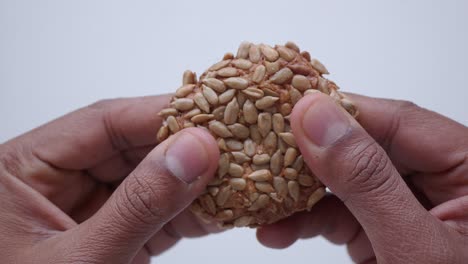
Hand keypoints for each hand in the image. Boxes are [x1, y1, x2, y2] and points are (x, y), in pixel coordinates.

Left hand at [0, 96, 219, 263]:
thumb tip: (196, 150)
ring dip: (195, 182)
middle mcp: (55, 181)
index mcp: (23, 169)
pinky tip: (222, 209)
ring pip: (150, 179)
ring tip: (239, 175)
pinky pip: (156, 212)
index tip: (211, 114)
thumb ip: (139, 205)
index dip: (160, 115)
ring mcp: (88, 209)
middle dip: (185, 149)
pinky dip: (190, 212)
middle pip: (131, 147)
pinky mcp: (111, 235)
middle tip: (235, 144)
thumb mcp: (80, 262)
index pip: (101, 123)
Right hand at [257, 93, 467, 262]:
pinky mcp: (390, 229)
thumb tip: (315, 116)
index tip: (284, 113)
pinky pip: (346, 212)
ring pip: (348, 180)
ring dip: (302, 196)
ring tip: (263, 210)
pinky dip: (311, 221)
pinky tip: (281, 230)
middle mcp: (444, 178)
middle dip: (310, 160)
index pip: (395, 120)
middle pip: (365, 147)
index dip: (337, 112)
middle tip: (262, 160)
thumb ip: (366, 179)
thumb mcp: (413, 248)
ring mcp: (412, 206)